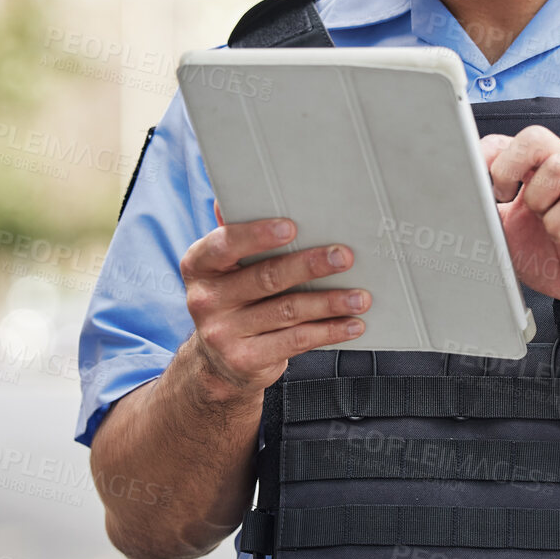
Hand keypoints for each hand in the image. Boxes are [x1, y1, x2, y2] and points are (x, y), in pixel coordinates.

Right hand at [178, 201, 369, 400]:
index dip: (258, 235)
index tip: (291, 227)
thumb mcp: (224, 268)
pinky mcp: (245, 360)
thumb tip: (238, 195)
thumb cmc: (233, 300)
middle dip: (310, 265)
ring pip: (288, 311)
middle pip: (266, 277)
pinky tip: (352, 324)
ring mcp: (223, 334)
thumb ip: (235, 235)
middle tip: (344, 256)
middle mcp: (206, 299)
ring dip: (330, 302)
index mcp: (199, 265)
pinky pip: (296, 341)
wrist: (217, 363)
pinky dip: (329, 331)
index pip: (225, 244)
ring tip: (360, 296)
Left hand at [480, 126, 559, 330]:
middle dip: (509, 167)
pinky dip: (558, 223)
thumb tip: (460, 200)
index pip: (514, 141)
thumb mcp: (512, 234)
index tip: (478, 182)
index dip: (489, 155)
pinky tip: (558, 237)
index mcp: (545, 174)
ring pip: (558, 167)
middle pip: (537, 138)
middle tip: (504, 198)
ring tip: (540, 222)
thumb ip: (491, 211)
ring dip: (537, 198)